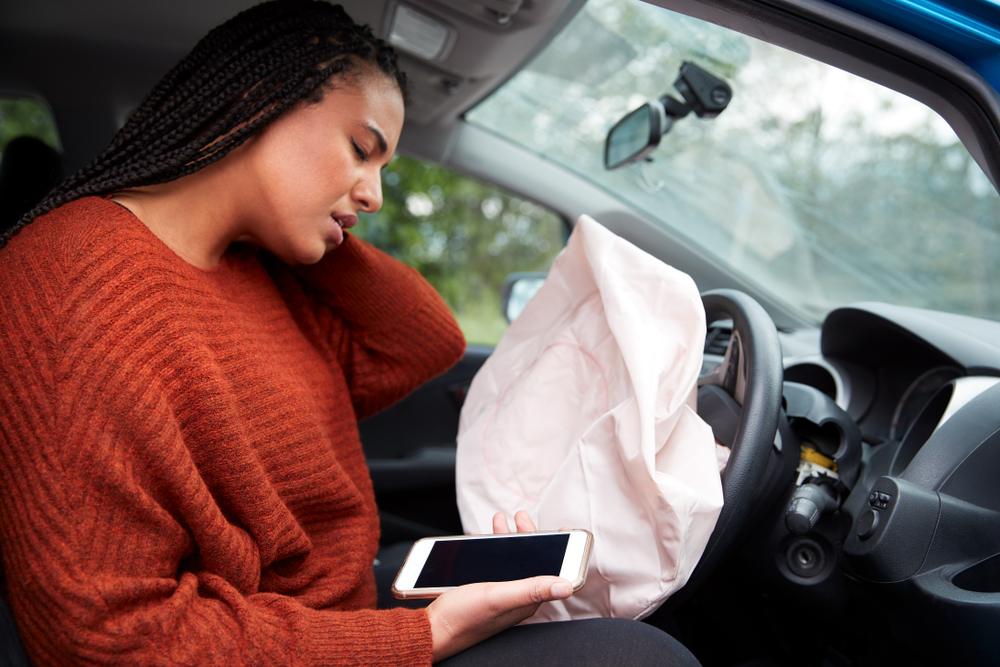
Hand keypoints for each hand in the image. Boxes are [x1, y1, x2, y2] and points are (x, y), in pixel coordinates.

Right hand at [426, 511, 573, 661]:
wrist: (431, 631)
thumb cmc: (462, 619)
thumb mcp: (498, 597)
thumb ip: (531, 589)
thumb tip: (567, 585)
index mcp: (526, 600)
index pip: (548, 570)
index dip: (554, 548)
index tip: (558, 529)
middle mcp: (516, 598)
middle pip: (529, 562)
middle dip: (526, 536)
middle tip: (520, 516)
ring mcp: (499, 595)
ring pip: (509, 562)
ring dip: (506, 539)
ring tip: (499, 520)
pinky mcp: (483, 593)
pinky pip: (493, 567)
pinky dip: (491, 550)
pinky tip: (483, 540)